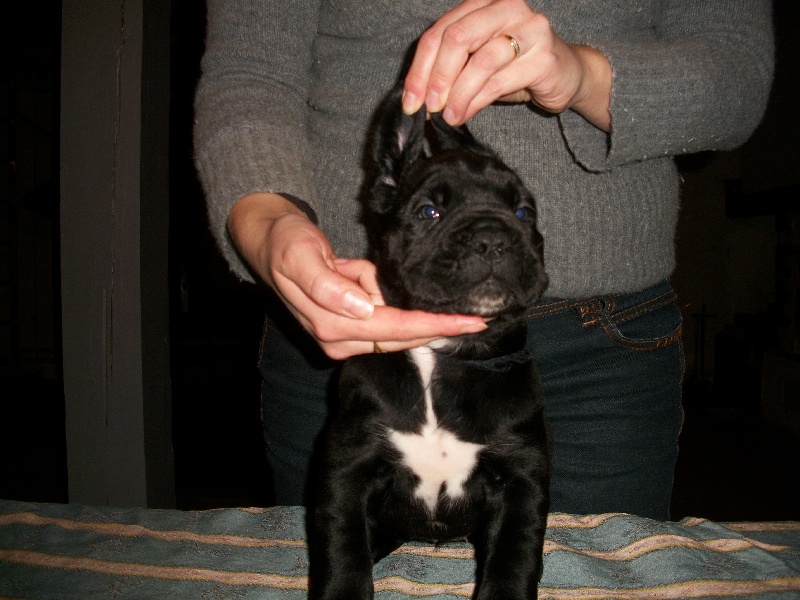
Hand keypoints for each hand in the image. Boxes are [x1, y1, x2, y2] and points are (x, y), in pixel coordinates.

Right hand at [227, 193, 487, 358]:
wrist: (271, 245)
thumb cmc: (287, 244)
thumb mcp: (300, 254)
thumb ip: (327, 283)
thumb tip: (361, 308)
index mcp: (330, 323)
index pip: (395, 327)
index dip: (433, 326)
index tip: (468, 322)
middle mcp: (337, 339)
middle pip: (403, 337)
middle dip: (435, 326)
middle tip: (475, 318)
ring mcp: (342, 339)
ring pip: (396, 330)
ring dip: (403, 305)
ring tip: (362, 270)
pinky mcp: (347, 332)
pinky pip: (387, 323)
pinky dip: (395, 307)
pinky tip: (368, 280)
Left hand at [402, 0, 611, 130]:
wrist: (567, 73)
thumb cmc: (515, 67)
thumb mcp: (476, 62)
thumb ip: (450, 69)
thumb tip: (419, 97)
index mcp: (482, 3)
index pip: (439, 32)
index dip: (420, 68)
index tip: (410, 101)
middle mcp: (506, 7)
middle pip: (457, 39)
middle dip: (436, 78)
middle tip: (428, 108)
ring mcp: (529, 29)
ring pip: (479, 62)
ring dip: (457, 94)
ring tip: (448, 116)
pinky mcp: (544, 57)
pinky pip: (499, 81)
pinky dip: (476, 101)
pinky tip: (465, 114)